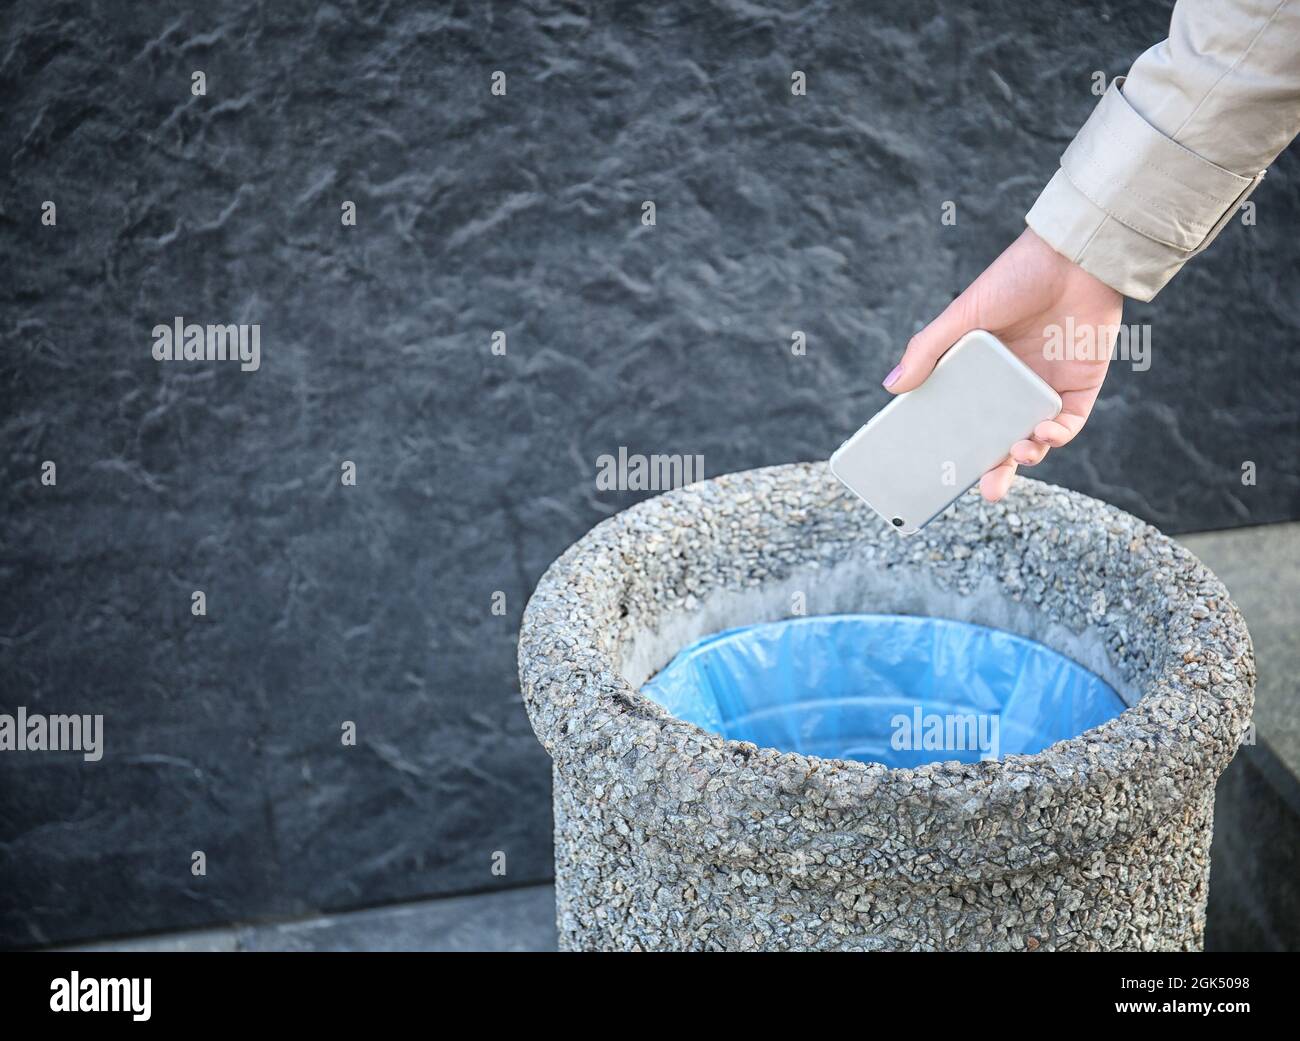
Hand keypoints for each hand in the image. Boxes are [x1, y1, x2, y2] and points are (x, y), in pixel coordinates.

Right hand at [883, 228, 1123, 500]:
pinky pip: (1069, 424)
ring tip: (1018, 453)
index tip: (941, 473)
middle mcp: (1012, 386)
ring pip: (1034, 439)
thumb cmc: (1015, 277)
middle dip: (995, 471)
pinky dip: (1058, 436)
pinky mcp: (1079, 386)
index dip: (956, 448)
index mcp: (981, 373)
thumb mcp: (962, 313)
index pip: (964, 420)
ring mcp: (1045, 387)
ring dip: (1027, 456)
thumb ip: (928, 349)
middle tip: (987, 492)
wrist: (1075, 255)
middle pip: (1000, 439)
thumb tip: (891, 386)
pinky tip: (1045, 435)